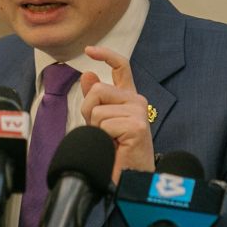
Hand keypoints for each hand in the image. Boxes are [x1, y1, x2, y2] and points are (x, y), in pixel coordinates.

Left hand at [80, 45, 153, 183]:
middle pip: (98, 89)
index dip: (105, 54)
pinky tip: (114, 145)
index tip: (89, 49)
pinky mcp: (137, 125)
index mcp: (129, 97)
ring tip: (108, 140)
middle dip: (88, 109)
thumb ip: (96, 98)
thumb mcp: (101, 120)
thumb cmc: (116, 151)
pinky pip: (104, 124)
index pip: (121, 66)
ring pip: (98, 109)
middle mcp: (137, 101)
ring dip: (95, 127)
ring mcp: (139, 112)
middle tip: (98, 130)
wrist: (129, 177)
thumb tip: (88, 74)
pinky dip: (102, 137)